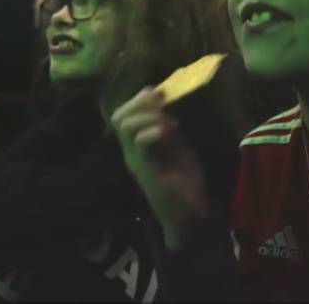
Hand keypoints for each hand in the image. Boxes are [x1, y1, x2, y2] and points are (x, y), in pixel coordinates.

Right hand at [111, 87, 209, 248]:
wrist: (190, 215)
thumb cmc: (185, 181)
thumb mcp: (177, 147)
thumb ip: (168, 127)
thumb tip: (166, 101)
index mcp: (137, 145)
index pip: (123, 114)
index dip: (138, 99)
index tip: (159, 93)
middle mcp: (132, 151)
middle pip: (119, 117)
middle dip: (139, 103)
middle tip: (161, 103)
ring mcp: (137, 160)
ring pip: (126, 126)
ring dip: (148, 115)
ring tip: (168, 121)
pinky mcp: (147, 170)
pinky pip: (141, 144)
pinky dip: (154, 131)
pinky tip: (169, 131)